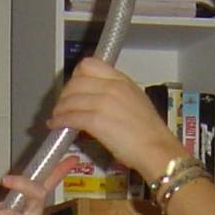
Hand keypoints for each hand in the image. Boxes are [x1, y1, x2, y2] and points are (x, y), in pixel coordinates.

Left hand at [48, 59, 184, 184]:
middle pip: (75, 82)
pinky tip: (56, 126)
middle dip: (65, 94)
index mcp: (121, 80)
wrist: (157, 149)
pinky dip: (59, 121)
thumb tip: (97, 98)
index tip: (73, 88)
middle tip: (62, 105)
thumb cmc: (150, 132)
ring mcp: (103, 102)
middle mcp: (111, 86)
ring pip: (70, 99)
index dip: (76, 76)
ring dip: (59, 109)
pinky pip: (70, 116)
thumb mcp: (135, 101)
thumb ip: (116, 94)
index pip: (89, 65)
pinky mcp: (96, 121)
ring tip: (57, 117)